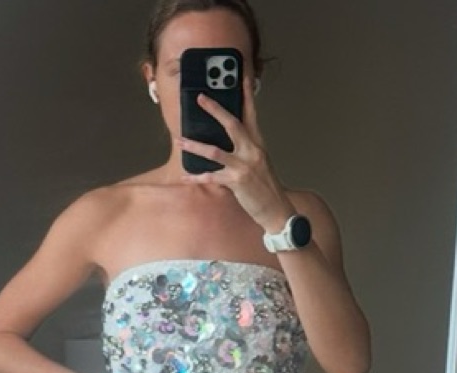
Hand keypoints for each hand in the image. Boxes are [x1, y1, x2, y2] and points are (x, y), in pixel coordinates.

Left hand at [176, 75, 294, 231]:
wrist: (277, 210)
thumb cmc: (266, 189)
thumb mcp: (259, 164)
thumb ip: (245, 151)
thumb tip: (226, 144)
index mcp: (258, 144)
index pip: (251, 115)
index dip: (246, 96)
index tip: (241, 78)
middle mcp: (252, 151)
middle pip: (232, 124)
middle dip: (214, 109)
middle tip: (200, 98)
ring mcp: (244, 166)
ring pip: (215, 151)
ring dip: (194, 146)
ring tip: (179, 140)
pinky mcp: (237, 182)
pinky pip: (212, 177)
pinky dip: (196, 177)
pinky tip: (184, 176)